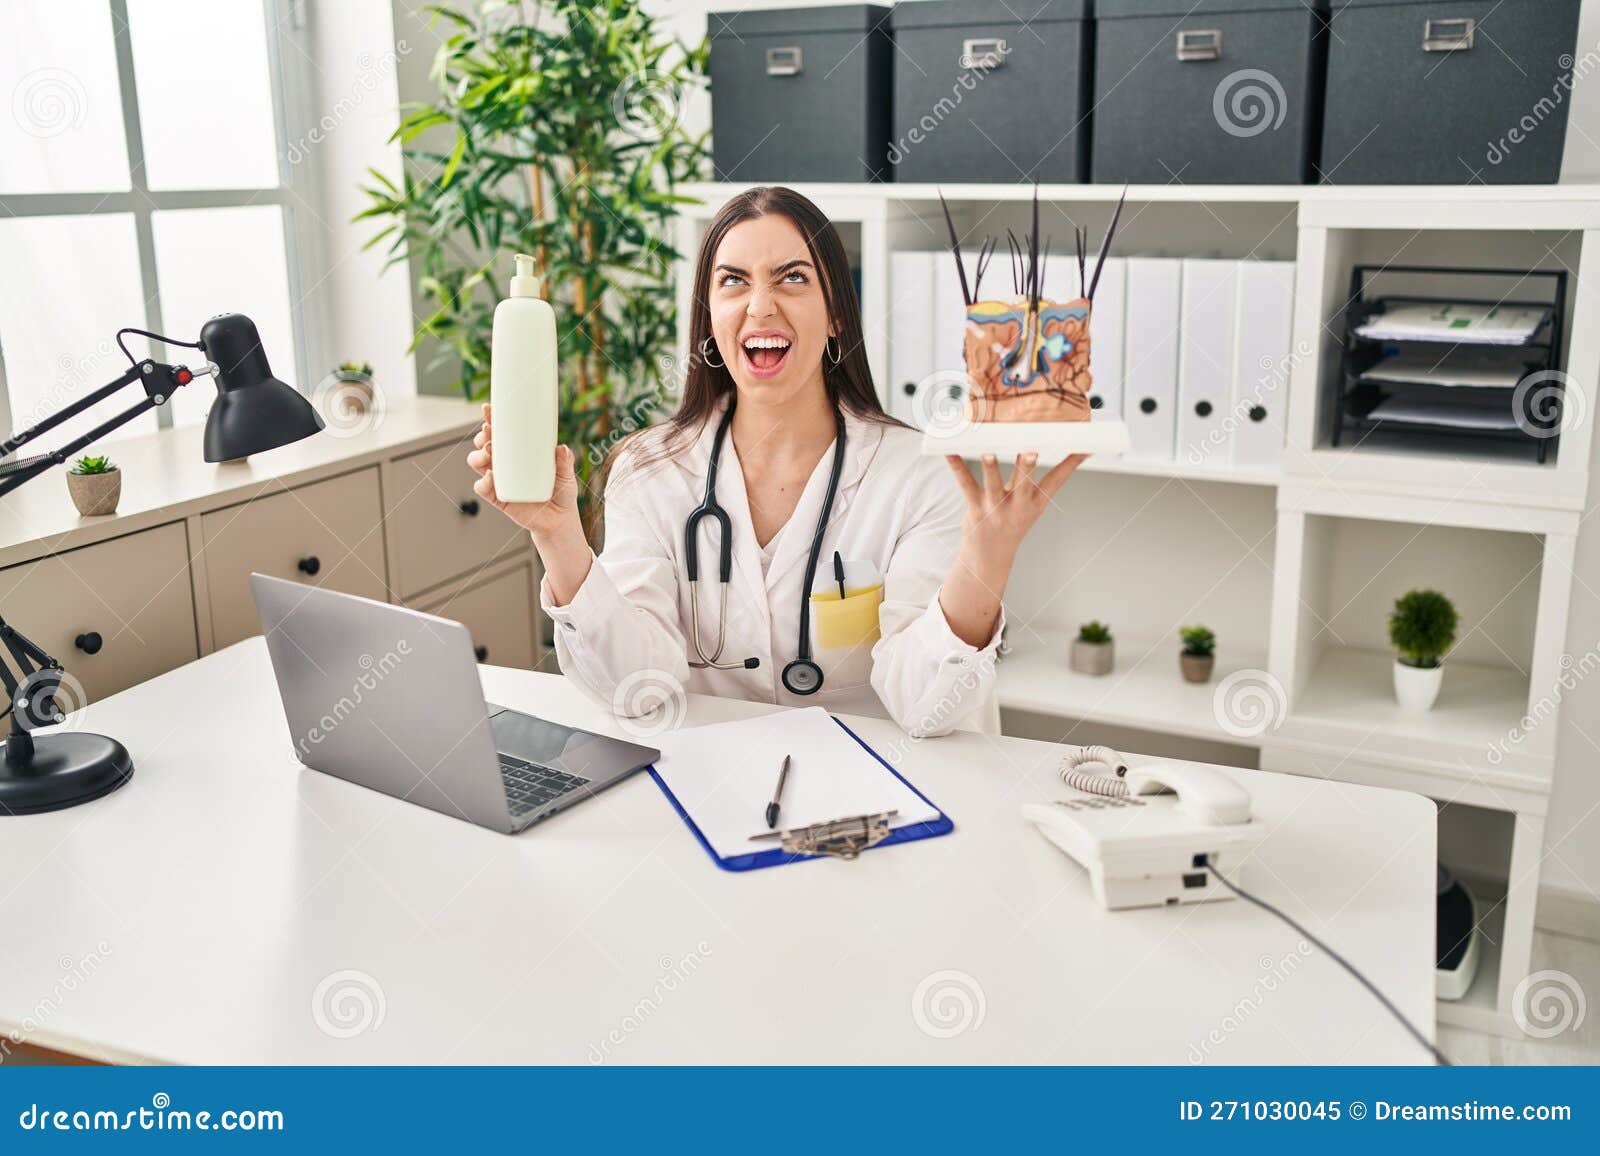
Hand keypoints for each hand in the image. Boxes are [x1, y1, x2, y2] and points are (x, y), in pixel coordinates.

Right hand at [466, 403, 581, 544]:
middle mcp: (505, 464)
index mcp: (520, 452)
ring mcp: (499, 480)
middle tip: (489, 432)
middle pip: (484, 444)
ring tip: (490, 452)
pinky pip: (482, 488)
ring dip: (478, 455)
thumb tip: (561, 448)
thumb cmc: (561, 493)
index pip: (502, 432)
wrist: (558, 521)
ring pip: (477, 462)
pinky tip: (490, 477)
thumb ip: (565, 462)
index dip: (492, 419)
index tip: (488, 409)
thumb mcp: (567, 475)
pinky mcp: (498, 498)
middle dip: (482, 435)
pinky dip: (482, 482)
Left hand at [945, 452, 1087, 560]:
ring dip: (991, 468)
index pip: (1057, 480)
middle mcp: (1017, 505)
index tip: (1083, 448)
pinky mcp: (975, 507)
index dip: (1070, 465)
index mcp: (1035, 502)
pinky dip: (957, 466)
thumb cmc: (1013, 522)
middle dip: (1027, 467)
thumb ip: (1043, 480)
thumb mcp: (1033, 505)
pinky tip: (950, 451)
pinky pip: (965, 484)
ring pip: (993, 485)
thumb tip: (1065, 460)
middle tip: (1031, 451)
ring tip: (988, 453)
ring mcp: (995, 507)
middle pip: (1024, 483)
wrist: (990, 556)